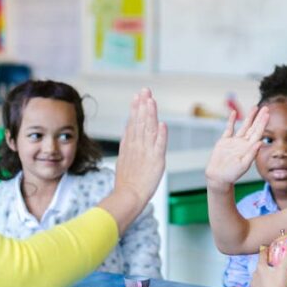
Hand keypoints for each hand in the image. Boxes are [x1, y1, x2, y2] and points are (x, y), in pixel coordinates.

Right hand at [101, 89, 168, 232]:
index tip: (138, 96)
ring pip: (149, 129)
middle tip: (145, 90)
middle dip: (143, 105)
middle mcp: (138, 146)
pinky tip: (162, 124)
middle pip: (140, 122)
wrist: (128, 196)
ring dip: (150, 114)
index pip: (134, 123)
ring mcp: (146, 152)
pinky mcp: (156, 161)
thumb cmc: (127, 183)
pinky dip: (161, 135)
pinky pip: (159, 146)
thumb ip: (126, 144)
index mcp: (130, 145)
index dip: (136, 109)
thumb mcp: (123, 159)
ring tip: (151, 101)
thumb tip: (127, 130)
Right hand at [205, 106, 269, 188]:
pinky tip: (234, 113)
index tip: (267, 114)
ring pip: (244, 126)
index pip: (258, 132)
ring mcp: (234, 141)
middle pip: (253, 127)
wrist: (218, 177)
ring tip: (255, 107)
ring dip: (249, 117)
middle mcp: (243, 143)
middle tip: (266, 107)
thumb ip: (252, 153)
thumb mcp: (243, 164)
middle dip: (259, 117)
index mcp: (249, 148)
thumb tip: (260, 142)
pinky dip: (231, 121)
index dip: (263, 123)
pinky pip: (229, 129)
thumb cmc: (232, 174)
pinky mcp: (224, 141)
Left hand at [249, 245, 286, 286]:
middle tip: (274, 267)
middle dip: (265, 266)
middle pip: (260, 267)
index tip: (268, 249)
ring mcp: (253, 286)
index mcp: (260, 267)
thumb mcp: (285, 268)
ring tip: (271, 279)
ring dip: (262, 277)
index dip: (266, 251)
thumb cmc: (280, 284)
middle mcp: (254, 275)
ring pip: (257, 278)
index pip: (262, 255)